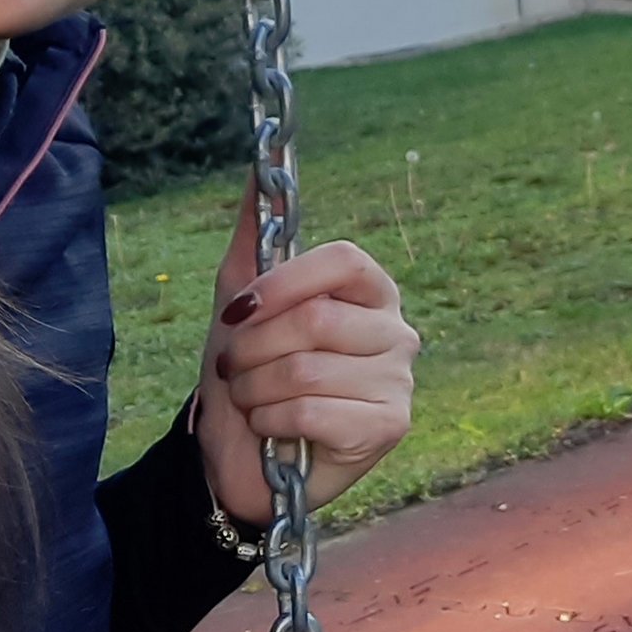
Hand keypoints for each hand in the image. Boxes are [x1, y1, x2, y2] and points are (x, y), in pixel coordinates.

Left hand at [198, 186, 419, 520]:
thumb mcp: (241, 305)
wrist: (238, 459)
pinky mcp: (389, 427)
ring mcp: (399, 381)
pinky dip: (271, 420)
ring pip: (307, 369)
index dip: (284, 282)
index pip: (344, 260)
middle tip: (233, 368)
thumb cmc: (248, 375)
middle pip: (316, 320)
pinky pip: (312, 411)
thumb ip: (255, 239)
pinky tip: (272, 429)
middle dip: (253, 348)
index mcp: (370, 293)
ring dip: (255, 388)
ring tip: (251, 399)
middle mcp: (396, 331)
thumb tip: (258, 172)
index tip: (238, 310)